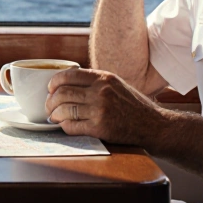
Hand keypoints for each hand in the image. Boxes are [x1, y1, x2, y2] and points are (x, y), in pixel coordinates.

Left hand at [45, 67, 168, 147]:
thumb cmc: (133, 106)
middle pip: (63, 93)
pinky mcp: (100, 128)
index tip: (50, 88)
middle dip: (51, 100)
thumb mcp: (116, 84)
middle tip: (48, 106)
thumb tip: (67, 83)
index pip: (69, 74)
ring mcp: (100, 110)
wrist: (153, 125)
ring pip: (65, 109)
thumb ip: (95, 82)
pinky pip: (73, 126)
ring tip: (54, 117)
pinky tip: (66, 126)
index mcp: (104, 77)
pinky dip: (65, 126)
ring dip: (55, 114)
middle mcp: (101, 91)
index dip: (54, 82)